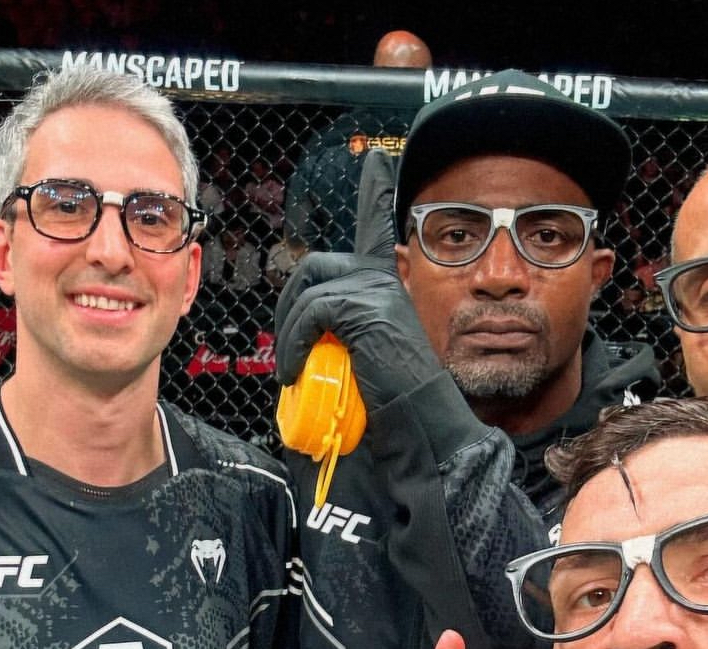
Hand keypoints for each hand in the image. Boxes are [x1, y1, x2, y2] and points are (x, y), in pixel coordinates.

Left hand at [274, 150, 443, 411]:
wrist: (419, 428)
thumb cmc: (392, 411)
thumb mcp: (360, 368)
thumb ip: (341, 348)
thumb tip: (305, 366)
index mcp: (387, 293)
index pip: (378, 228)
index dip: (377, 192)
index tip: (378, 161)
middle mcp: (385, 282)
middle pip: (317, 267)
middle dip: (290, 304)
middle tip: (288, 350)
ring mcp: (377, 289)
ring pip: (309, 289)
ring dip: (290, 330)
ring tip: (292, 370)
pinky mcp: (365, 304)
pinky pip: (311, 309)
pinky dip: (295, 340)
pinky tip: (297, 369)